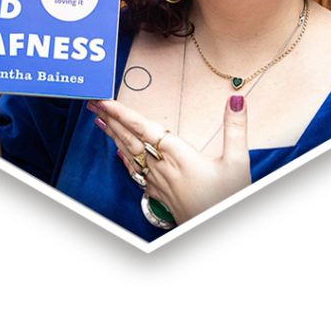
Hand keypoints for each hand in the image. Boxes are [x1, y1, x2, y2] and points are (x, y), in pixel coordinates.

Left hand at [88, 95, 251, 224]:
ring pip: (129, 154)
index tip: (104, 101)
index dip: (122, 113)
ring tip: (99, 121)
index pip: (142, 128)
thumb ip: (236, 129)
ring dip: (113, 136)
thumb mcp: (237, 162)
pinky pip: (135, 171)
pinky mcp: (158, 193)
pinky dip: (124, 159)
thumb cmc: (226, 199)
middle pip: (129, 138)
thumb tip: (236, 100)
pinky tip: (118, 153)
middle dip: (110, 119)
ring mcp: (157, 181)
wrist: (215, 230)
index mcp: (177, 154)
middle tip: (92, 103)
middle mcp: (161, 166)